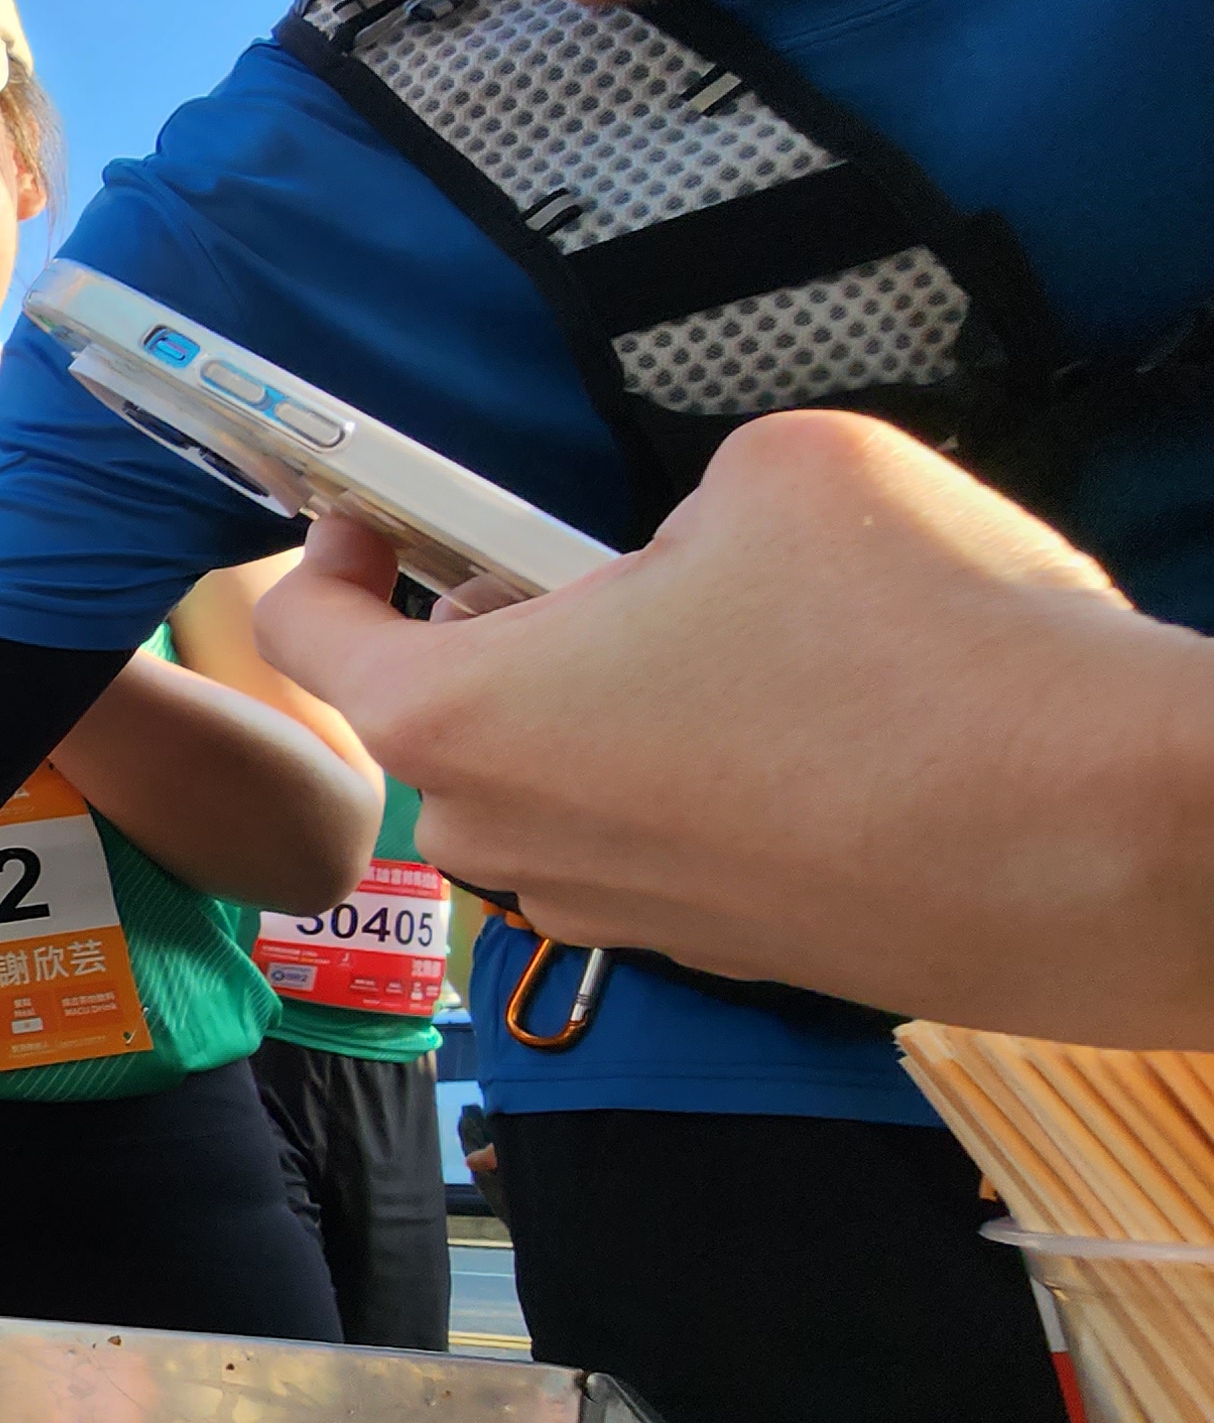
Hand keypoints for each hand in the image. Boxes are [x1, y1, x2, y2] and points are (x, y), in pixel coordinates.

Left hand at [257, 411, 1202, 1042]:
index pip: (312, 637)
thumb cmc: (931, 650)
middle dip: (492, 629)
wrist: (1109, 839)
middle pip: (440, 713)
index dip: (330, 554)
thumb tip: (690, 547)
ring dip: (602, 707)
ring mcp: (615, 912)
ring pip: (553, 780)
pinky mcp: (720, 951)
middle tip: (586, 564)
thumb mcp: (784, 471)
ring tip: (723, 639)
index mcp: (468, 717)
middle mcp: (512, 838)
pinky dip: (694, 776)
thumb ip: (679, 502)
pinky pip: (654, 839)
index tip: (368, 512)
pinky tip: (809, 727)